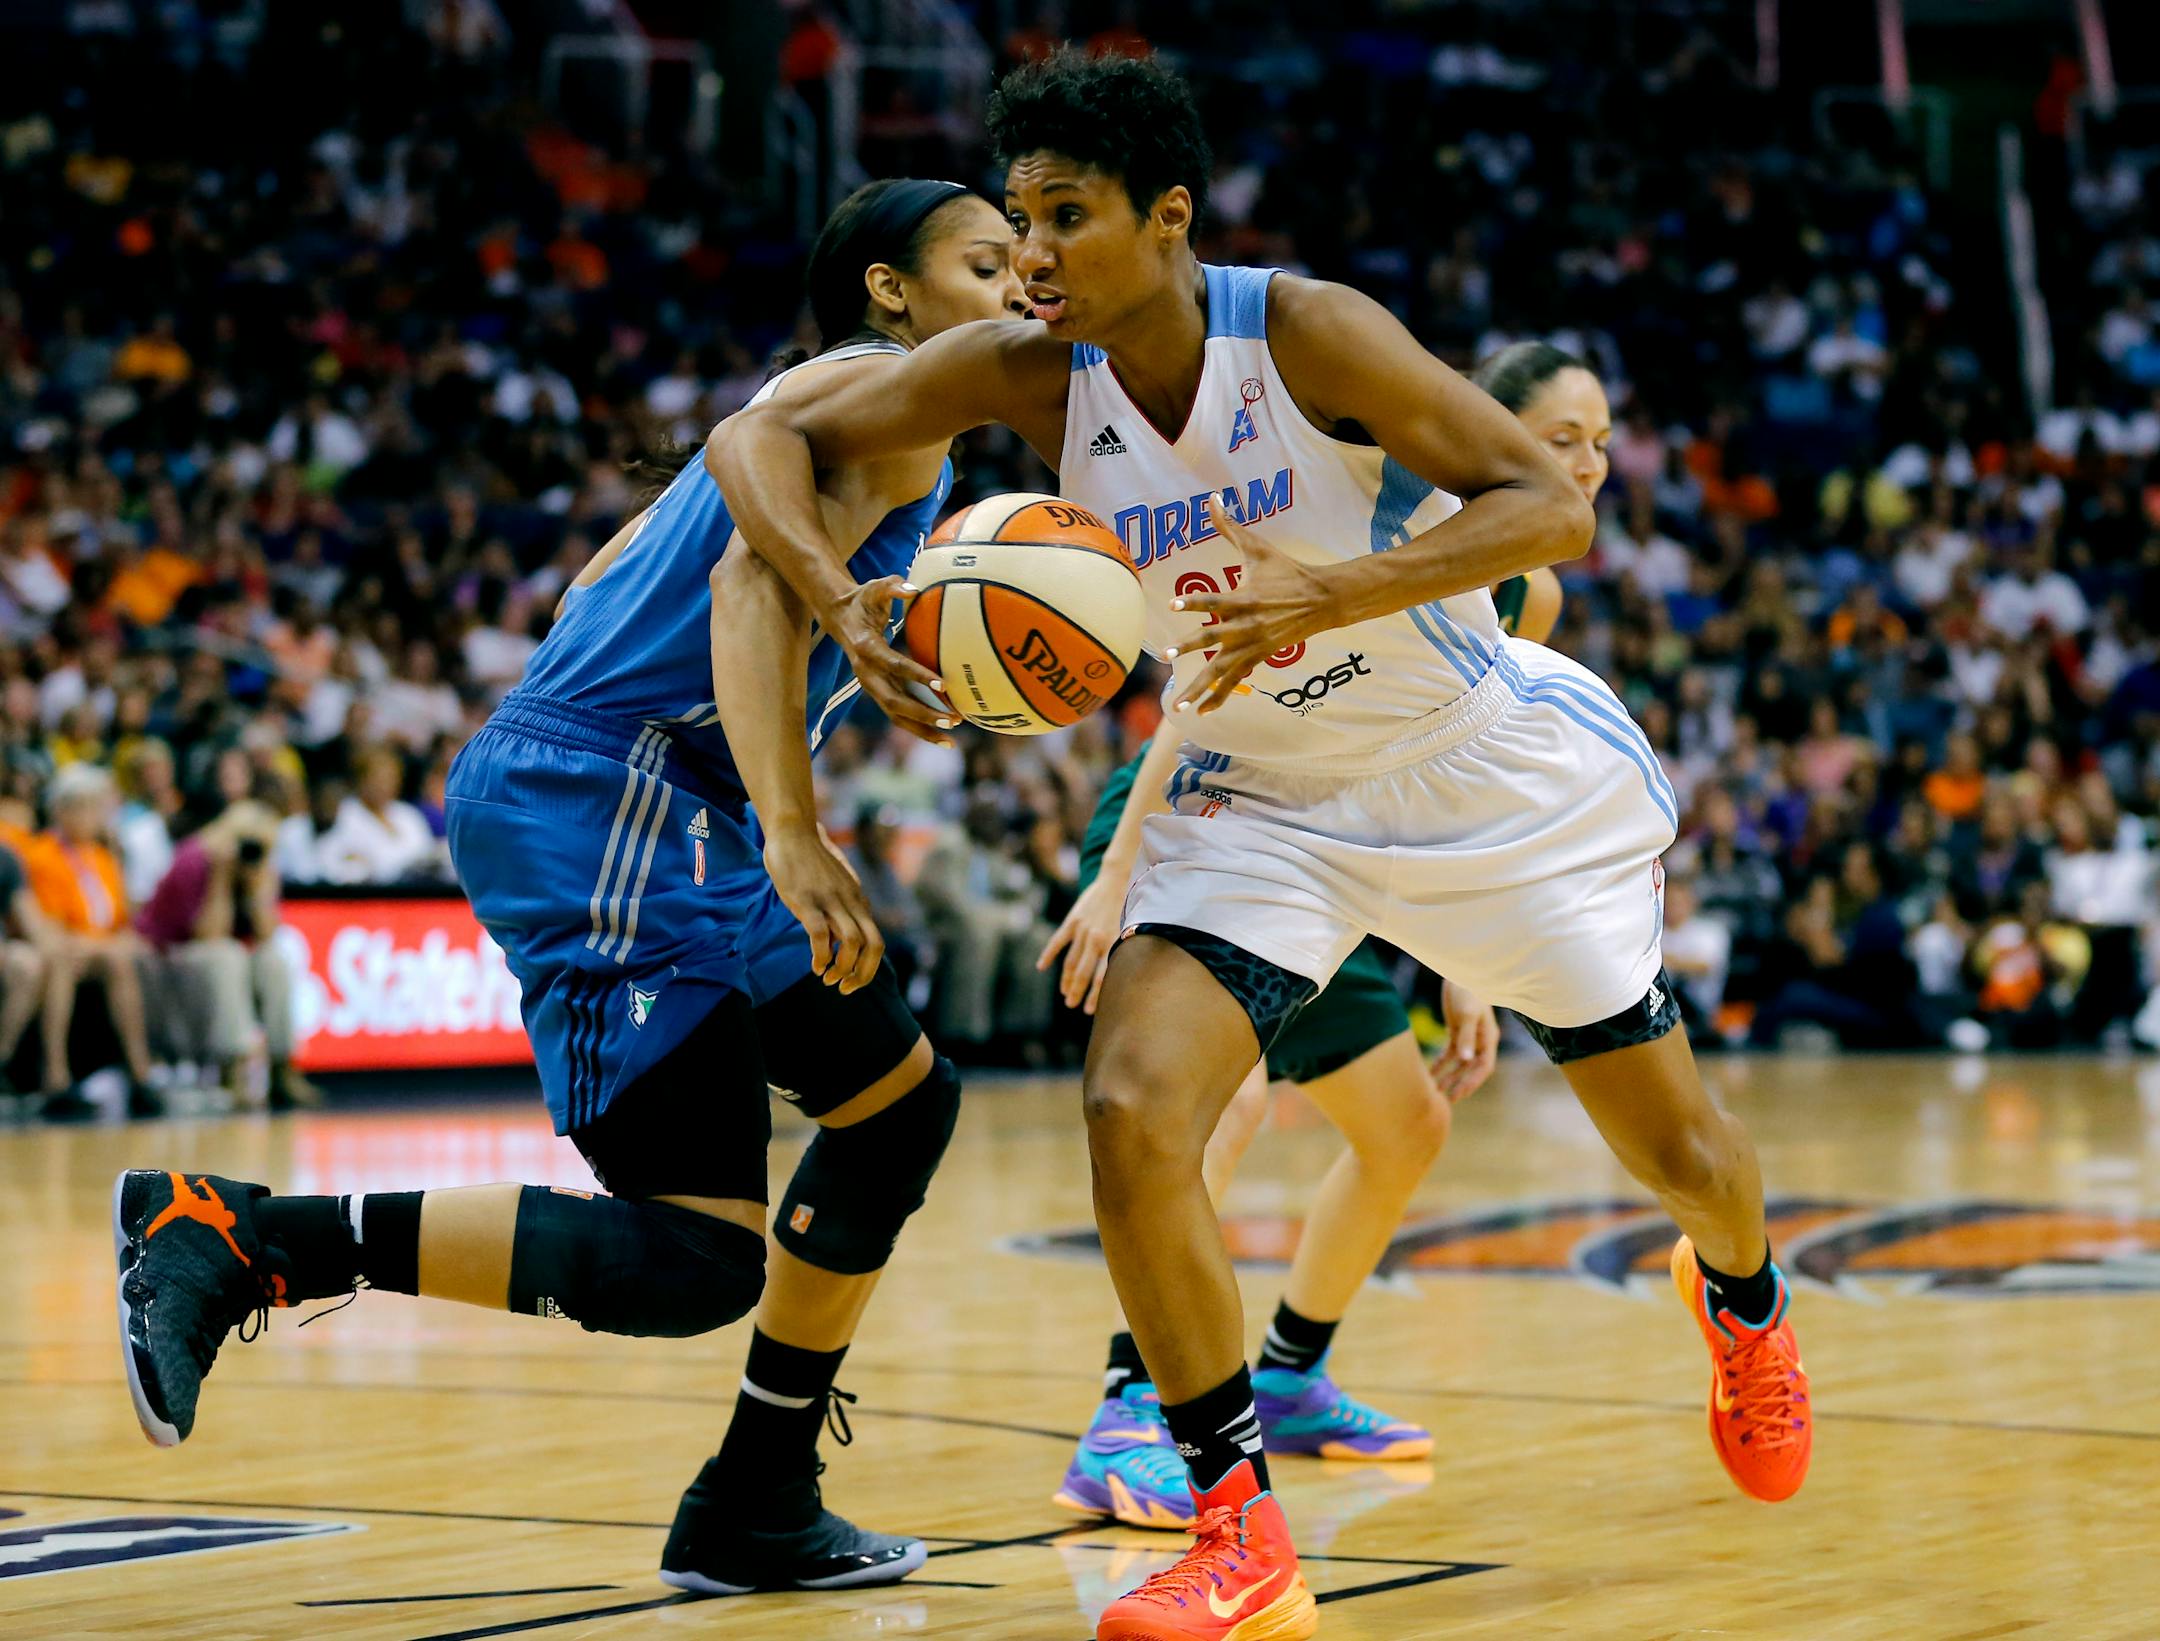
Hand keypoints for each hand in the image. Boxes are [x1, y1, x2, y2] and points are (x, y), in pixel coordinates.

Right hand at [763, 824, 883, 993]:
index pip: (876, 942)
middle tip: (845, 988)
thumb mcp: (833, 887)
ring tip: (828, 978)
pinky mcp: (807, 900)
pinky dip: (820, 955)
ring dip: (843, 968)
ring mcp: (830, 900)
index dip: (868, 968)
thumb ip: (838, 910)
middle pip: (874, 945)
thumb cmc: (810, 861)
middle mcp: (851, 902)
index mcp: (858, 902)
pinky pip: (820, 934)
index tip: (850, 980)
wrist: (794, 832)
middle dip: (864, 974)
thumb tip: (833, 940)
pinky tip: (815, 965)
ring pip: (852, 942)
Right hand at [823, 574, 957, 746]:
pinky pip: (898, 715)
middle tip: (951, 719)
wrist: (838, 617)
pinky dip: (918, 727)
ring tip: (951, 738)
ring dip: (922, 729)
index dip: (917, 675)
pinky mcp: (878, 693)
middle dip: (923, 712)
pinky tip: (942, 736)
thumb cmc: (863, 599)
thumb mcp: (874, 587)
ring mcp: (871, 686)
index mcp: (866, 649)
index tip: (942, 684)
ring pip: (896, 715)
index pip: (894, 665)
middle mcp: (866, 673)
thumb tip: (912, 589)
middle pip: (894, 701)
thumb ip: (892, 586)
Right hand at [1036, 873, 1125, 1013]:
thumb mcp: (1124, 931)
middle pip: (1082, 972)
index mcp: (1111, 943)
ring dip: (1066, 979)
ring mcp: (1082, 931)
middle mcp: (1096, 939)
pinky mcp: (1072, 922)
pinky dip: (1048, 954)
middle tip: (1072, 1005)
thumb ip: (1115, 950)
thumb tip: (1111, 974)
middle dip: (1077, 992)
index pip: (1100, 976)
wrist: (1113, 883)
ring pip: (1070, 961)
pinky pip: (1058, 942)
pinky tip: (1041, 967)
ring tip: (1064, 992)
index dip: (1093, 995)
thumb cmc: (1122, 910)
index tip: (1088, 1010)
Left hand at [1167, 497, 1335, 713]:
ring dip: (1198, 689)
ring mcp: (1252, 645)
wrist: (1323, 601)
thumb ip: (1231, 527)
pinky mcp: (1258, 658)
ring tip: (1176, 706)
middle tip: (1167, 657)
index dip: (1194, 601)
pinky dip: (1219, 696)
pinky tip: (1201, 711)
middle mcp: (1246, 625)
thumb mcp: (1259, 549)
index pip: (1215, 600)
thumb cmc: (1288, 571)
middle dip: (1190, 648)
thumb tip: (1214, 499)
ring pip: (1221, 671)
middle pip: (1214, 639)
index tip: (1174, 605)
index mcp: (1244, 597)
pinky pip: (1235, 681)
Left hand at [1430, 979, 1498, 1101]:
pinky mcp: (1456, 1032)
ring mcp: (1468, 1037)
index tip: (1459, 1095)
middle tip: (1446, 1101)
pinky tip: (1430, 1073)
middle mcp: (1480, 1041)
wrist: (1459, 972)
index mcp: (1488, 1038)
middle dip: (1460, 1085)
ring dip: (1449, 1077)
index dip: (1472, 1083)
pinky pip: (1450, 1053)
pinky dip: (1441, 1063)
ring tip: (1435, 1092)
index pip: (1484, 1067)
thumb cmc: (1467, 990)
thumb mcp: (1467, 1013)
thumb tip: (1465, 1059)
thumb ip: (1466, 1036)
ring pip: (1460, 1064)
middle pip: (1471, 1069)